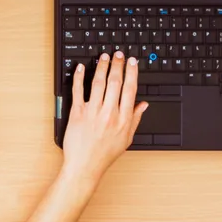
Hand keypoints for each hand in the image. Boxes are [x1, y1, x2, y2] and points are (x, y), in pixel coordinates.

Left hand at [61, 51, 147, 185]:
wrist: (85, 167)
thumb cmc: (104, 154)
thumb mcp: (127, 138)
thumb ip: (135, 119)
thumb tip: (144, 104)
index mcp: (123, 119)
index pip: (130, 90)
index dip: (132, 73)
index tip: (132, 62)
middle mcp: (109, 114)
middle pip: (115, 83)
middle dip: (118, 65)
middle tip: (118, 54)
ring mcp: (92, 113)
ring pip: (98, 84)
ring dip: (102, 67)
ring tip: (104, 57)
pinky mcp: (77, 113)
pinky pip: (78, 91)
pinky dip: (79, 78)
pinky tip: (82, 67)